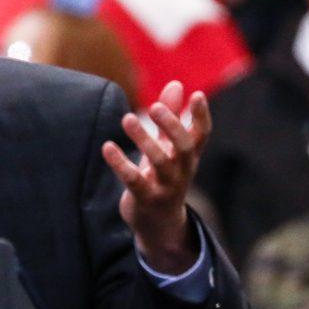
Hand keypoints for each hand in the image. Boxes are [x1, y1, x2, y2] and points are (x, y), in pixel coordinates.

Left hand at [102, 81, 210, 273]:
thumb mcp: (169, 148)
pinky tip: (107, 147)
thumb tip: (176, 84)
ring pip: (161, 162)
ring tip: (127, 118)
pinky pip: (134, 180)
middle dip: (172, 126)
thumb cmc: (163, 177)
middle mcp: (182, 171)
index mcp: (189, 157)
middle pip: (185, 147)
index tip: (197, 94)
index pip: (202, 135)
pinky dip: (120, 164)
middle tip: (155, 106)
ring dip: (144, 140)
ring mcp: (166, 186)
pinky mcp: (146, 199)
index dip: (201, 116)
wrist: (159, 224)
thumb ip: (171, 116)